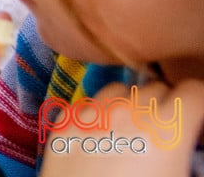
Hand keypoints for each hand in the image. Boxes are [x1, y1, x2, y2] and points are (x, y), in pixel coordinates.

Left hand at [40, 79, 203, 176]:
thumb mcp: (178, 176)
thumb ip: (184, 152)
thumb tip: (185, 140)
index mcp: (167, 130)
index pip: (192, 91)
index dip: (197, 102)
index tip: (194, 114)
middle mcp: (129, 112)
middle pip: (157, 88)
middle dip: (165, 105)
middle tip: (162, 129)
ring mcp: (93, 113)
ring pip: (119, 89)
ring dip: (129, 103)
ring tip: (130, 129)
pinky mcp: (65, 121)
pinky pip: (88, 103)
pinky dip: (97, 114)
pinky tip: (100, 135)